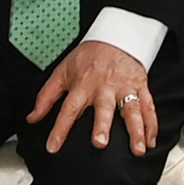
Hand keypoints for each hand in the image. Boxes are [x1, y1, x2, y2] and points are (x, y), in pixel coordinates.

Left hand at [24, 34, 157, 155]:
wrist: (116, 35)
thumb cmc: (87, 57)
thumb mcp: (62, 72)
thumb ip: (46, 97)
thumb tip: (32, 118)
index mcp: (82, 85)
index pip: (68, 109)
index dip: (60, 129)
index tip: (53, 147)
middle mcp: (104, 88)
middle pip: (103, 109)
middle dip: (102, 126)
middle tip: (100, 143)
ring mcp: (125, 88)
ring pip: (131, 110)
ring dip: (136, 130)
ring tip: (138, 149)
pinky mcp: (141, 87)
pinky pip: (148, 107)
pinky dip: (151, 126)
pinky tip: (151, 142)